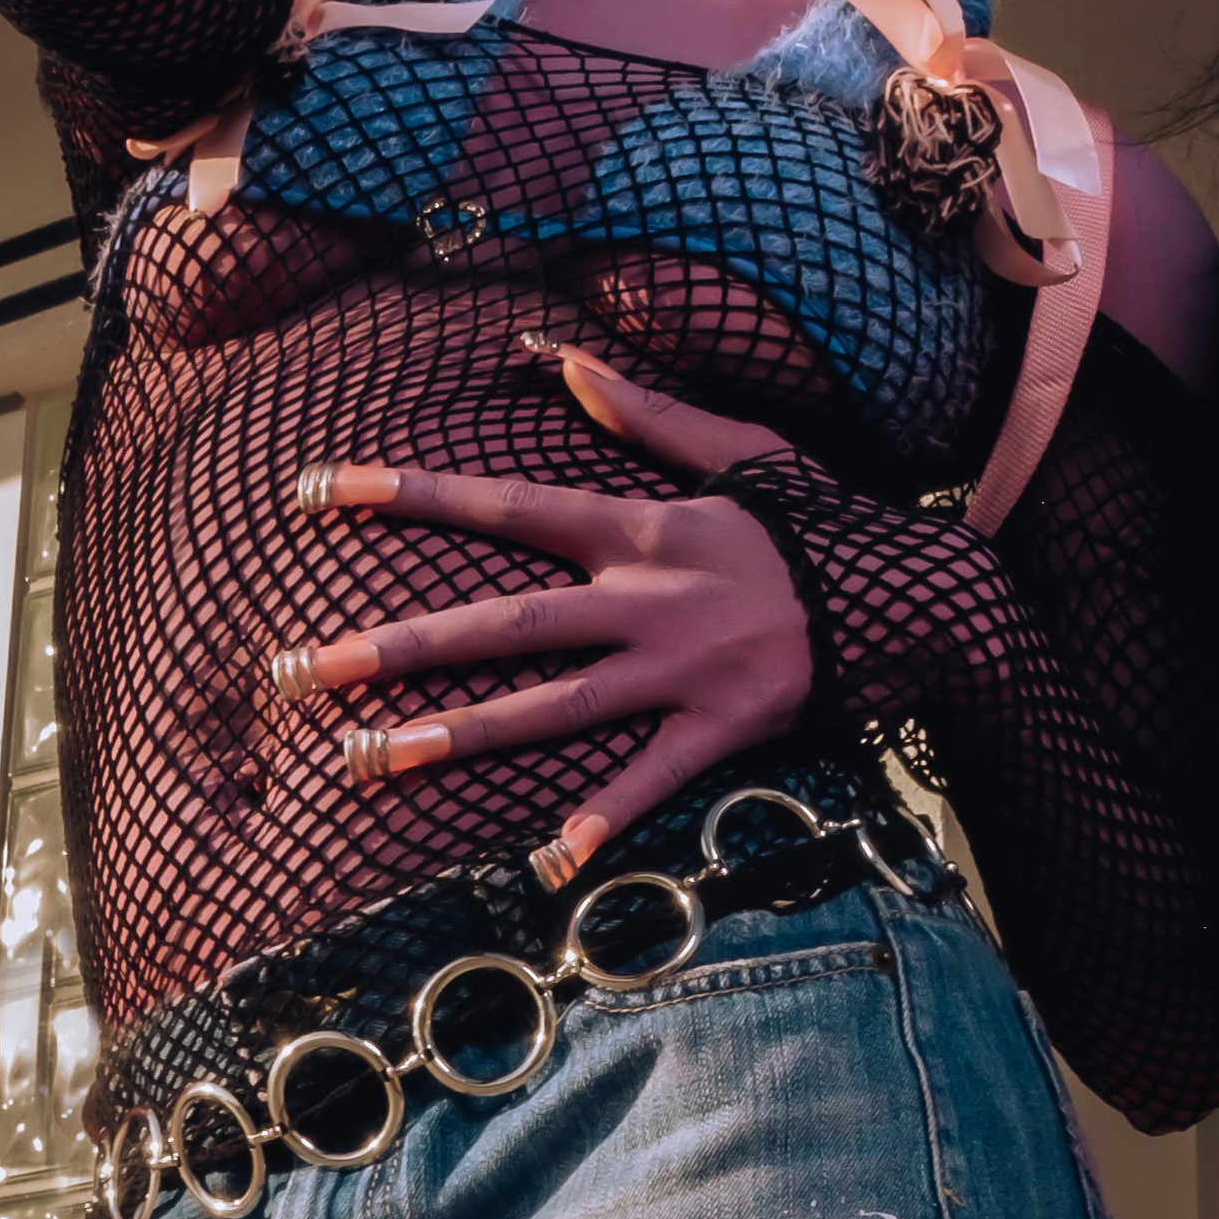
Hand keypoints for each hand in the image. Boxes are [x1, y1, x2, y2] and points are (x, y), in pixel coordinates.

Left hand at [265, 353, 815, 882]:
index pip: (504, 504)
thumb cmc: (819, 523)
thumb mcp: (737, 448)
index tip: (318, 491)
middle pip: (501, 621)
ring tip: (369, 761)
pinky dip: (602, 819)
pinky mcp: (723, 727)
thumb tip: (562, 358)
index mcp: (639, 526)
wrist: (920, 596)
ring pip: (552, 704)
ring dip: (457, 736)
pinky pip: (649, 778)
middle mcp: (646, 595)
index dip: (409, 494)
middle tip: (299, 670)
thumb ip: (642, 411)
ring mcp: (680, 667)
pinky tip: (546, 859)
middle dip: (395, 646)